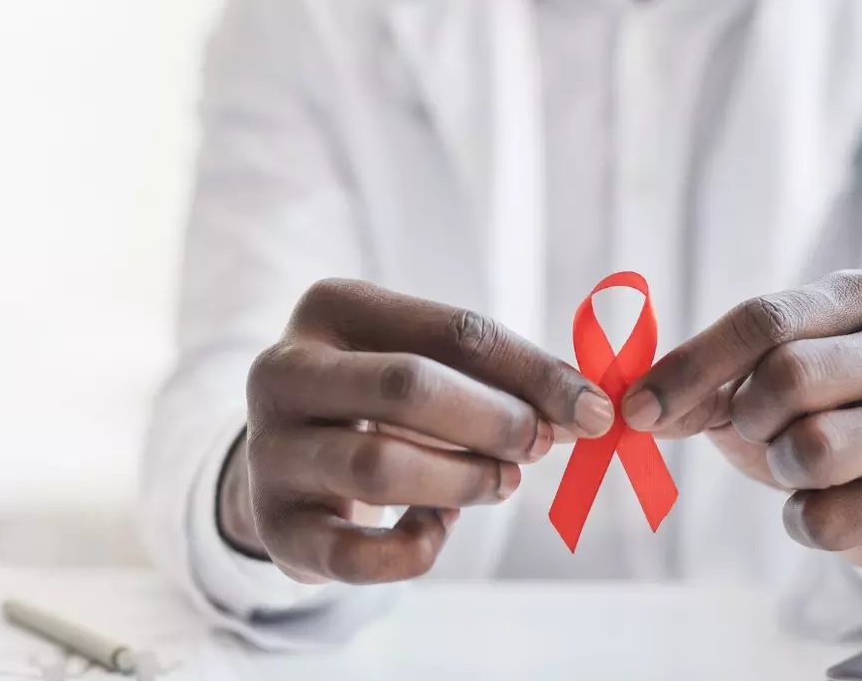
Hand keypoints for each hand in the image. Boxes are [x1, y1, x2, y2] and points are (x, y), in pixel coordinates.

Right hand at [225, 279, 614, 584]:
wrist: (289, 462)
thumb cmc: (379, 401)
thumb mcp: (425, 362)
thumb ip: (497, 377)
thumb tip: (586, 409)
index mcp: (330, 307)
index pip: (451, 330)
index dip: (533, 372)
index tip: (593, 409)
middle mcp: (283, 371)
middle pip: (406, 386)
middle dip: (494, 420)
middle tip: (540, 446)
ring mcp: (269, 451)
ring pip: (379, 465)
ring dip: (463, 479)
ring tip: (500, 483)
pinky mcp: (276, 528)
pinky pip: (357, 553)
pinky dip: (415, 548)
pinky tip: (435, 529)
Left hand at [621, 270, 861, 570]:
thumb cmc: (813, 410)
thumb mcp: (750, 379)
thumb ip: (694, 383)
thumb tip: (636, 409)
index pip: (764, 320)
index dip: (691, 367)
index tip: (637, 408)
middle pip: (790, 376)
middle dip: (750, 415)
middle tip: (760, 429)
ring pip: (816, 448)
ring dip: (780, 466)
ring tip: (798, 462)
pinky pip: (830, 519)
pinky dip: (802, 521)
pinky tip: (826, 504)